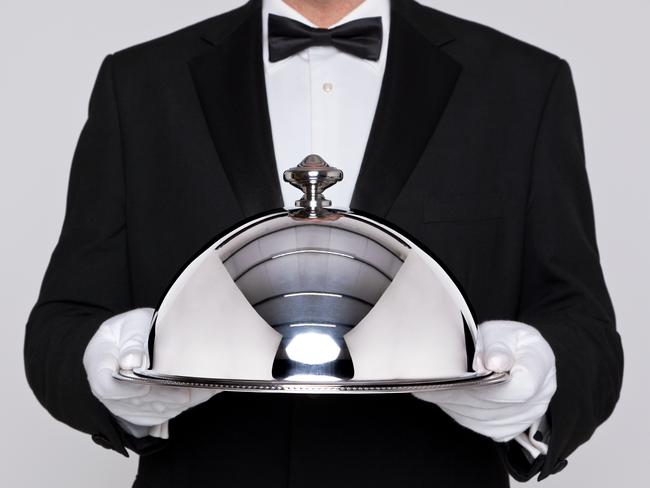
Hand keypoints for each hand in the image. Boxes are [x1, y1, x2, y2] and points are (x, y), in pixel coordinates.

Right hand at [83, 308, 218, 437]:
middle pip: (130, 402)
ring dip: (171, 406)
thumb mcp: (132, 325)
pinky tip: (195, 397)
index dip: (126, 390)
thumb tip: (131, 362)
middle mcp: (106, 388)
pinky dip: (176, 407)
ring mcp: (120, 402)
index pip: (105, 385)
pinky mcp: (137, 410)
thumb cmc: (132, 329)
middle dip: (160, 398)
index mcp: (98, 362)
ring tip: (197, 395)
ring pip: (145, 412)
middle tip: (185, 393)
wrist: (132, 339)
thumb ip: (133, 342)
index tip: (145, 386)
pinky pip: (155, 415)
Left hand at [412, 320, 555, 442]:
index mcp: (541, 363)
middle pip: (498, 405)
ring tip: (431, 390)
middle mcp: (540, 395)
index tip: (464, 373)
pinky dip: (460, 413)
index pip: (522, 385)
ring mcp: (526, 416)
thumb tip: (495, 363)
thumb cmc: (506, 340)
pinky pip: (482, 426)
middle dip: (463, 393)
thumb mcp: (503, 332)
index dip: (492, 383)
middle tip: (431, 383)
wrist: (515, 354)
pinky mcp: (509, 428)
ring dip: (457, 405)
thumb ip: (499, 346)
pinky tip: (443, 398)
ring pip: (487, 419)